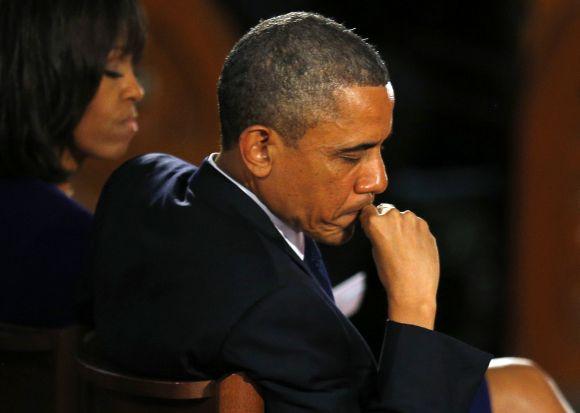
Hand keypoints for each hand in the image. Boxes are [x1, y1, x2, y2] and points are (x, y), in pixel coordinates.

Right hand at [359, 203, 439, 329]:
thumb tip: (385, 224)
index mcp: (376, 223)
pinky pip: (417, 225)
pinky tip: (415, 249)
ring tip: (404, 247)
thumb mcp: (375, 251)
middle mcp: (394, 216)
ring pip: (404, 217)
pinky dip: (415, 233)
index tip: (371, 228)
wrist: (413, 289)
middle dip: (387, 222)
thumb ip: (378, 232)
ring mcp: (412, 220)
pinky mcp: (426, 227)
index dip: (369, 219)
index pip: (368, 210)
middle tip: (390, 241)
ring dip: (403, 226)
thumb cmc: (391, 274)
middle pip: (387, 211)